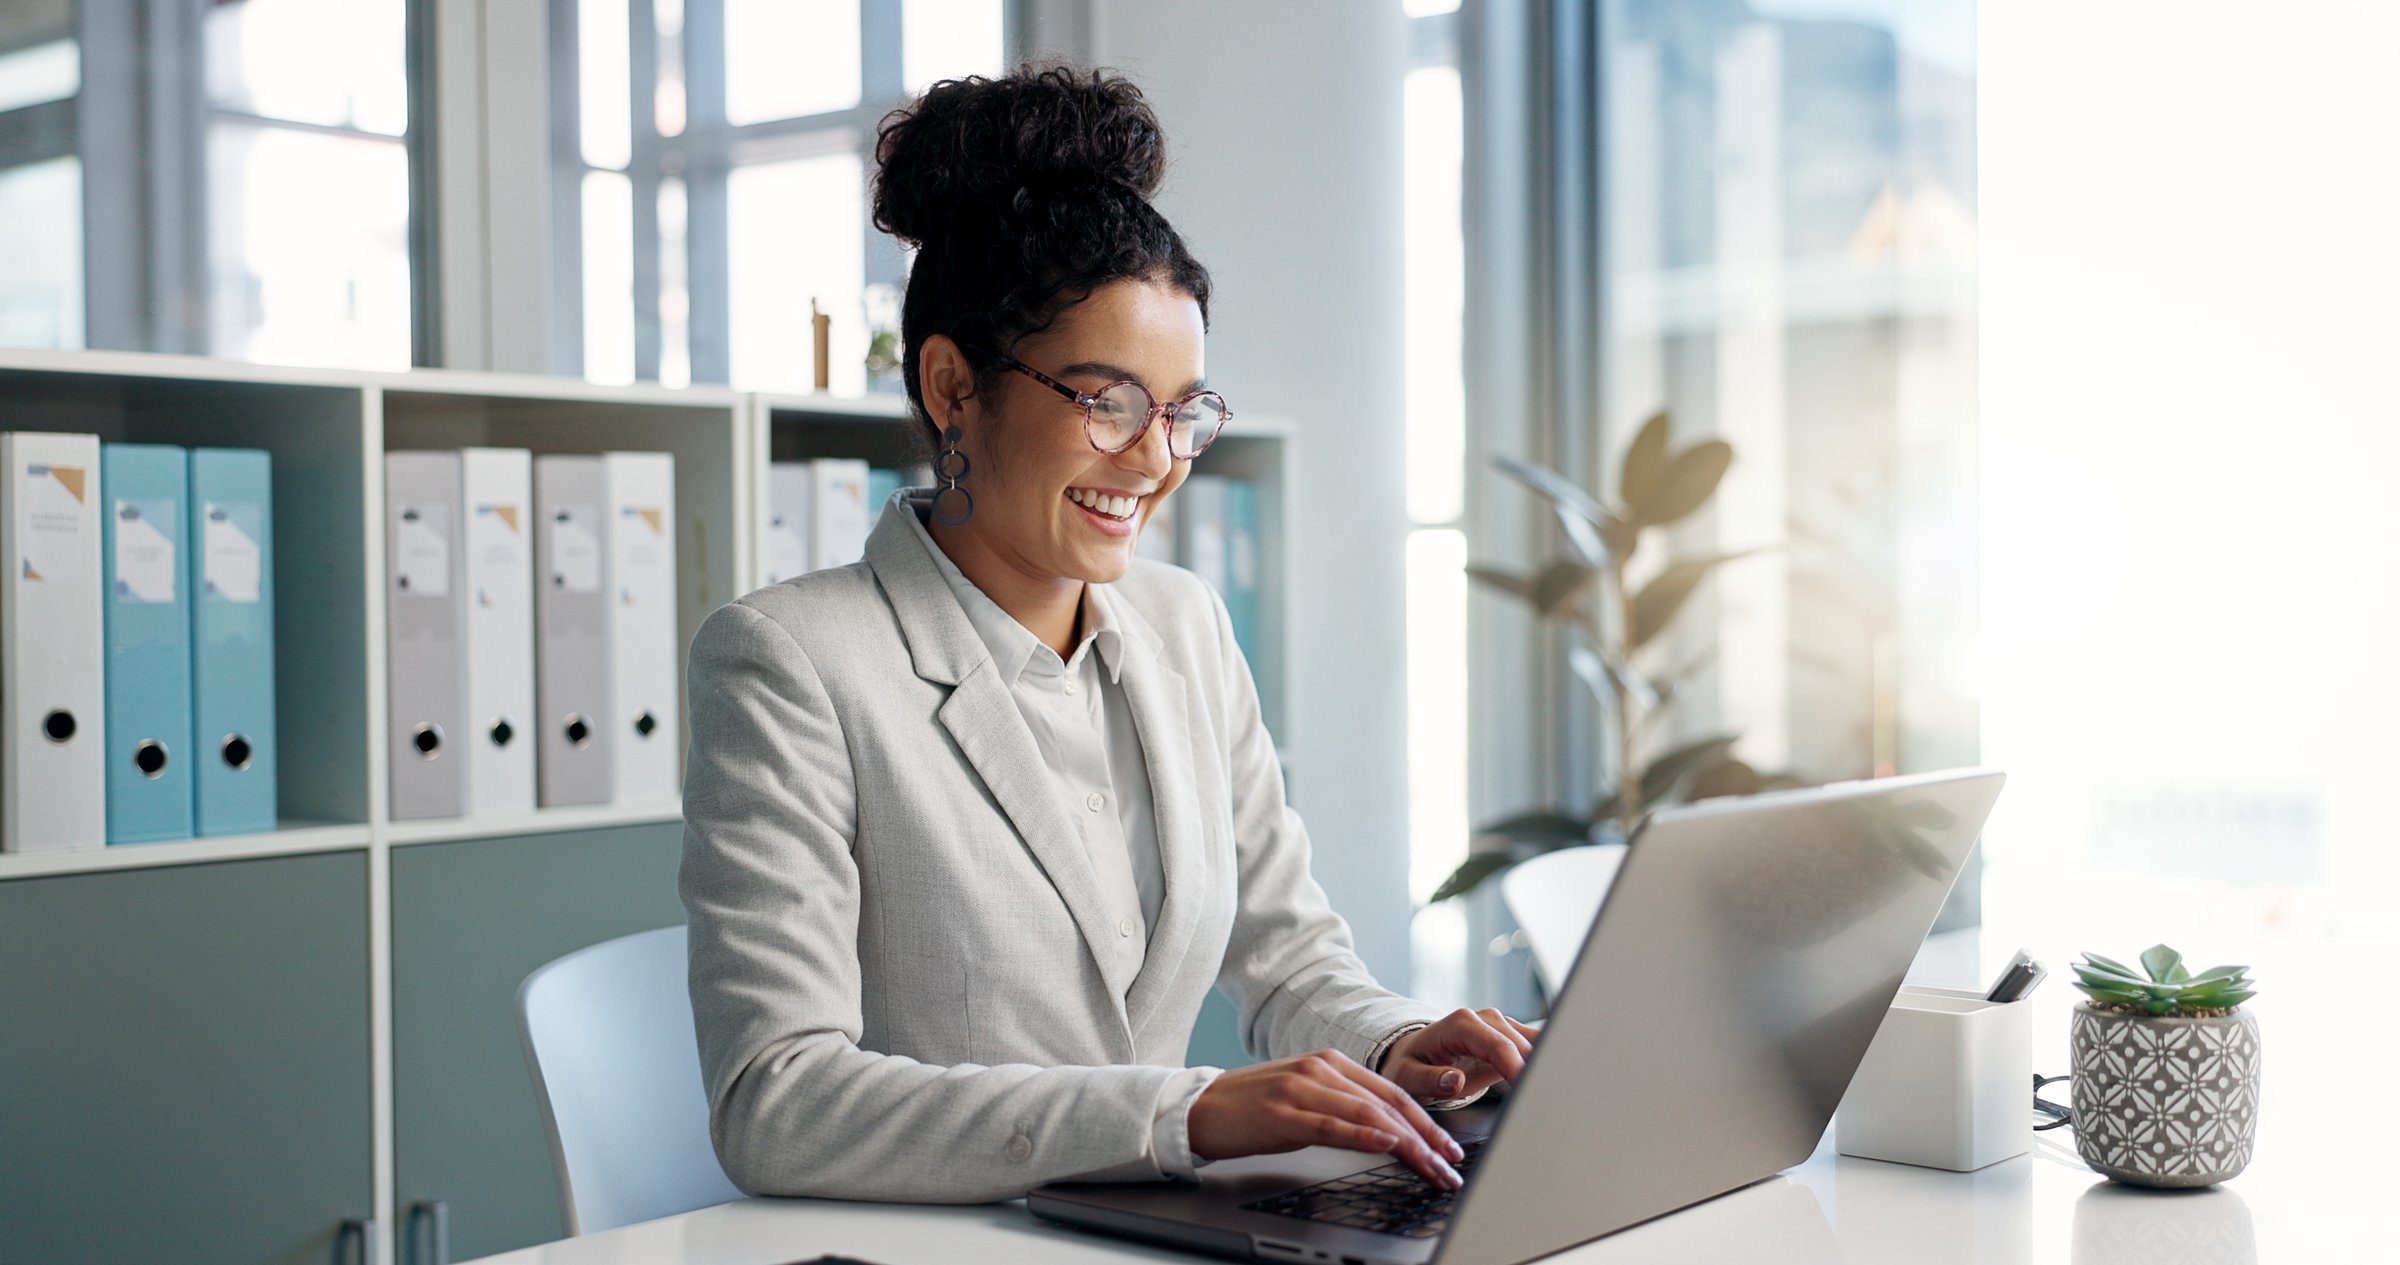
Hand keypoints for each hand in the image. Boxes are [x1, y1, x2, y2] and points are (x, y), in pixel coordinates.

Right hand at [1187, 1050, 1466, 1188]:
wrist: (1200, 1107)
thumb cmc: (1253, 1108)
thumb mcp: (1306, 1099)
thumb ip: (1343, 1106)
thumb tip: (1387, 1132)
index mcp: (1331, 1063)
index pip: (1392, 1093)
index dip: (1427, 1121)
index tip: (1449, 1149)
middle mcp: (1322, 1069)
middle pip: (1388, 1103)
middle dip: (1427, 1137)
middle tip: (1451, 1165)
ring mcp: (1303, 1087)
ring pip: (1369, 1113)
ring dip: (1407, 1143)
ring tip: (1431, 1166)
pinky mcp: (1284, 1112)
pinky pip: (1333, 1124)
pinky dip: (1364, 1135)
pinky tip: (1387, 1145)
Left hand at [1379, 1008, 1540, 1103]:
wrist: (1414, 1054)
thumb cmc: (1410, 1065)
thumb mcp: (1408, 1077)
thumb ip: (1431, 1079)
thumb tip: (1455, 1080)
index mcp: (1461, 1024)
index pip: (1499, 1046)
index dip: (1518, 1069)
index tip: (1530, 1093)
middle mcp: (1485, 1019)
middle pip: (1523, 1046)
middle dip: (1536, 1073)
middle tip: (1546, 1104)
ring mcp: (1501, 1025)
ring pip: (1536, 1044)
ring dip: (1546, 1068)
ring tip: (1555, 1097)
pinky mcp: (1511, 1037)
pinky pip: (1537, 1046)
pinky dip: (1546, 1064)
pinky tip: (1553, 1083)